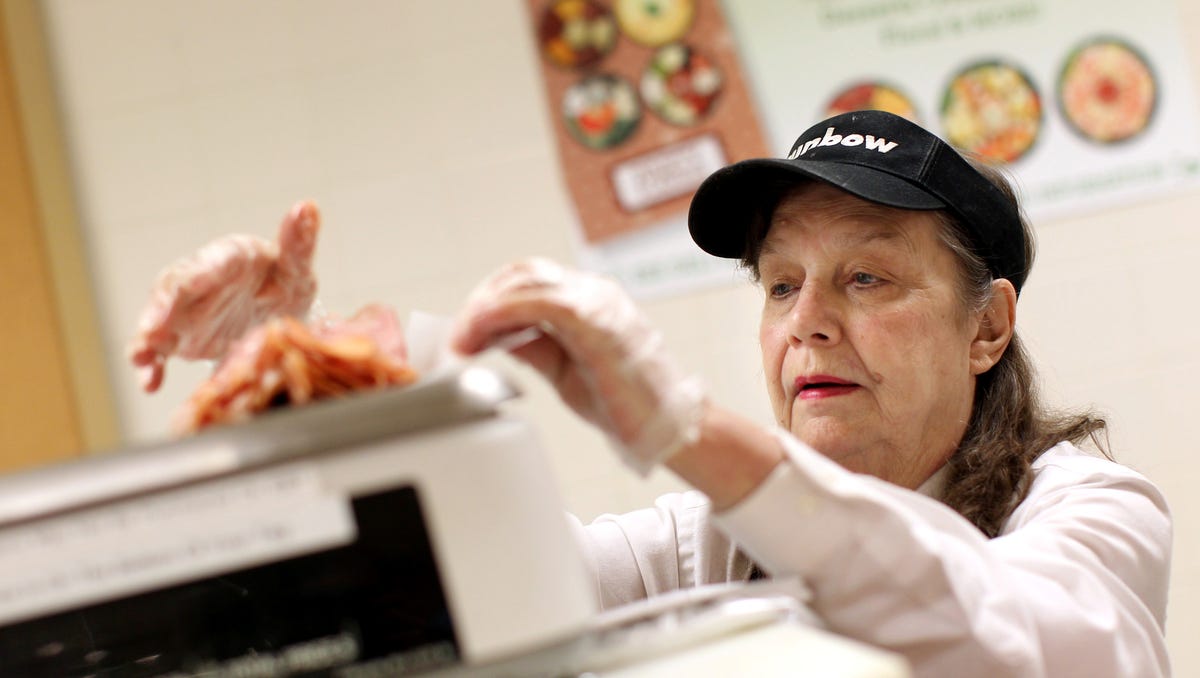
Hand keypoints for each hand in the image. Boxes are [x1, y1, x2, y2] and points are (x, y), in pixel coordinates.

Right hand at [128, 201, 319, 391]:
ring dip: (147, 339)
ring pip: (159, 320)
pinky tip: (149, 382)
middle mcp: (200, 280)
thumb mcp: (296, 268)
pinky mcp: (182, 336)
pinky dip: (153, 364)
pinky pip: (161, 349)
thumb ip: (299, 243)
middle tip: (151, 332)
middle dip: (160, 310)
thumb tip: (307, 206)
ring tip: (141, 359)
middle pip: (174, 290)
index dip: (200, 274)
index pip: (210, 261)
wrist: (278, 314)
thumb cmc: (285, 280)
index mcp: (229, 257)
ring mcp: (187, 309)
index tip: (190, 285)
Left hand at [451, 258, 705, 473]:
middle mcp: (594, 293)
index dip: (490, 298)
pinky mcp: (598, 324)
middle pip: (522, 273)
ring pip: (526, 283)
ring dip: (483, 310)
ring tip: (462, 340)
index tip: (465, 331)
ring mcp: (599, 304)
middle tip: (458, 337)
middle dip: (481, 301)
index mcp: (589, 300)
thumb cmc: (624, 404)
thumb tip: (494, 335)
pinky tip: (482, 335)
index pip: (528, 278)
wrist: (668, 429)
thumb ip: (534, 346)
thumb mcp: (564, 370)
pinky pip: (540, 304)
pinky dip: (502, 315)